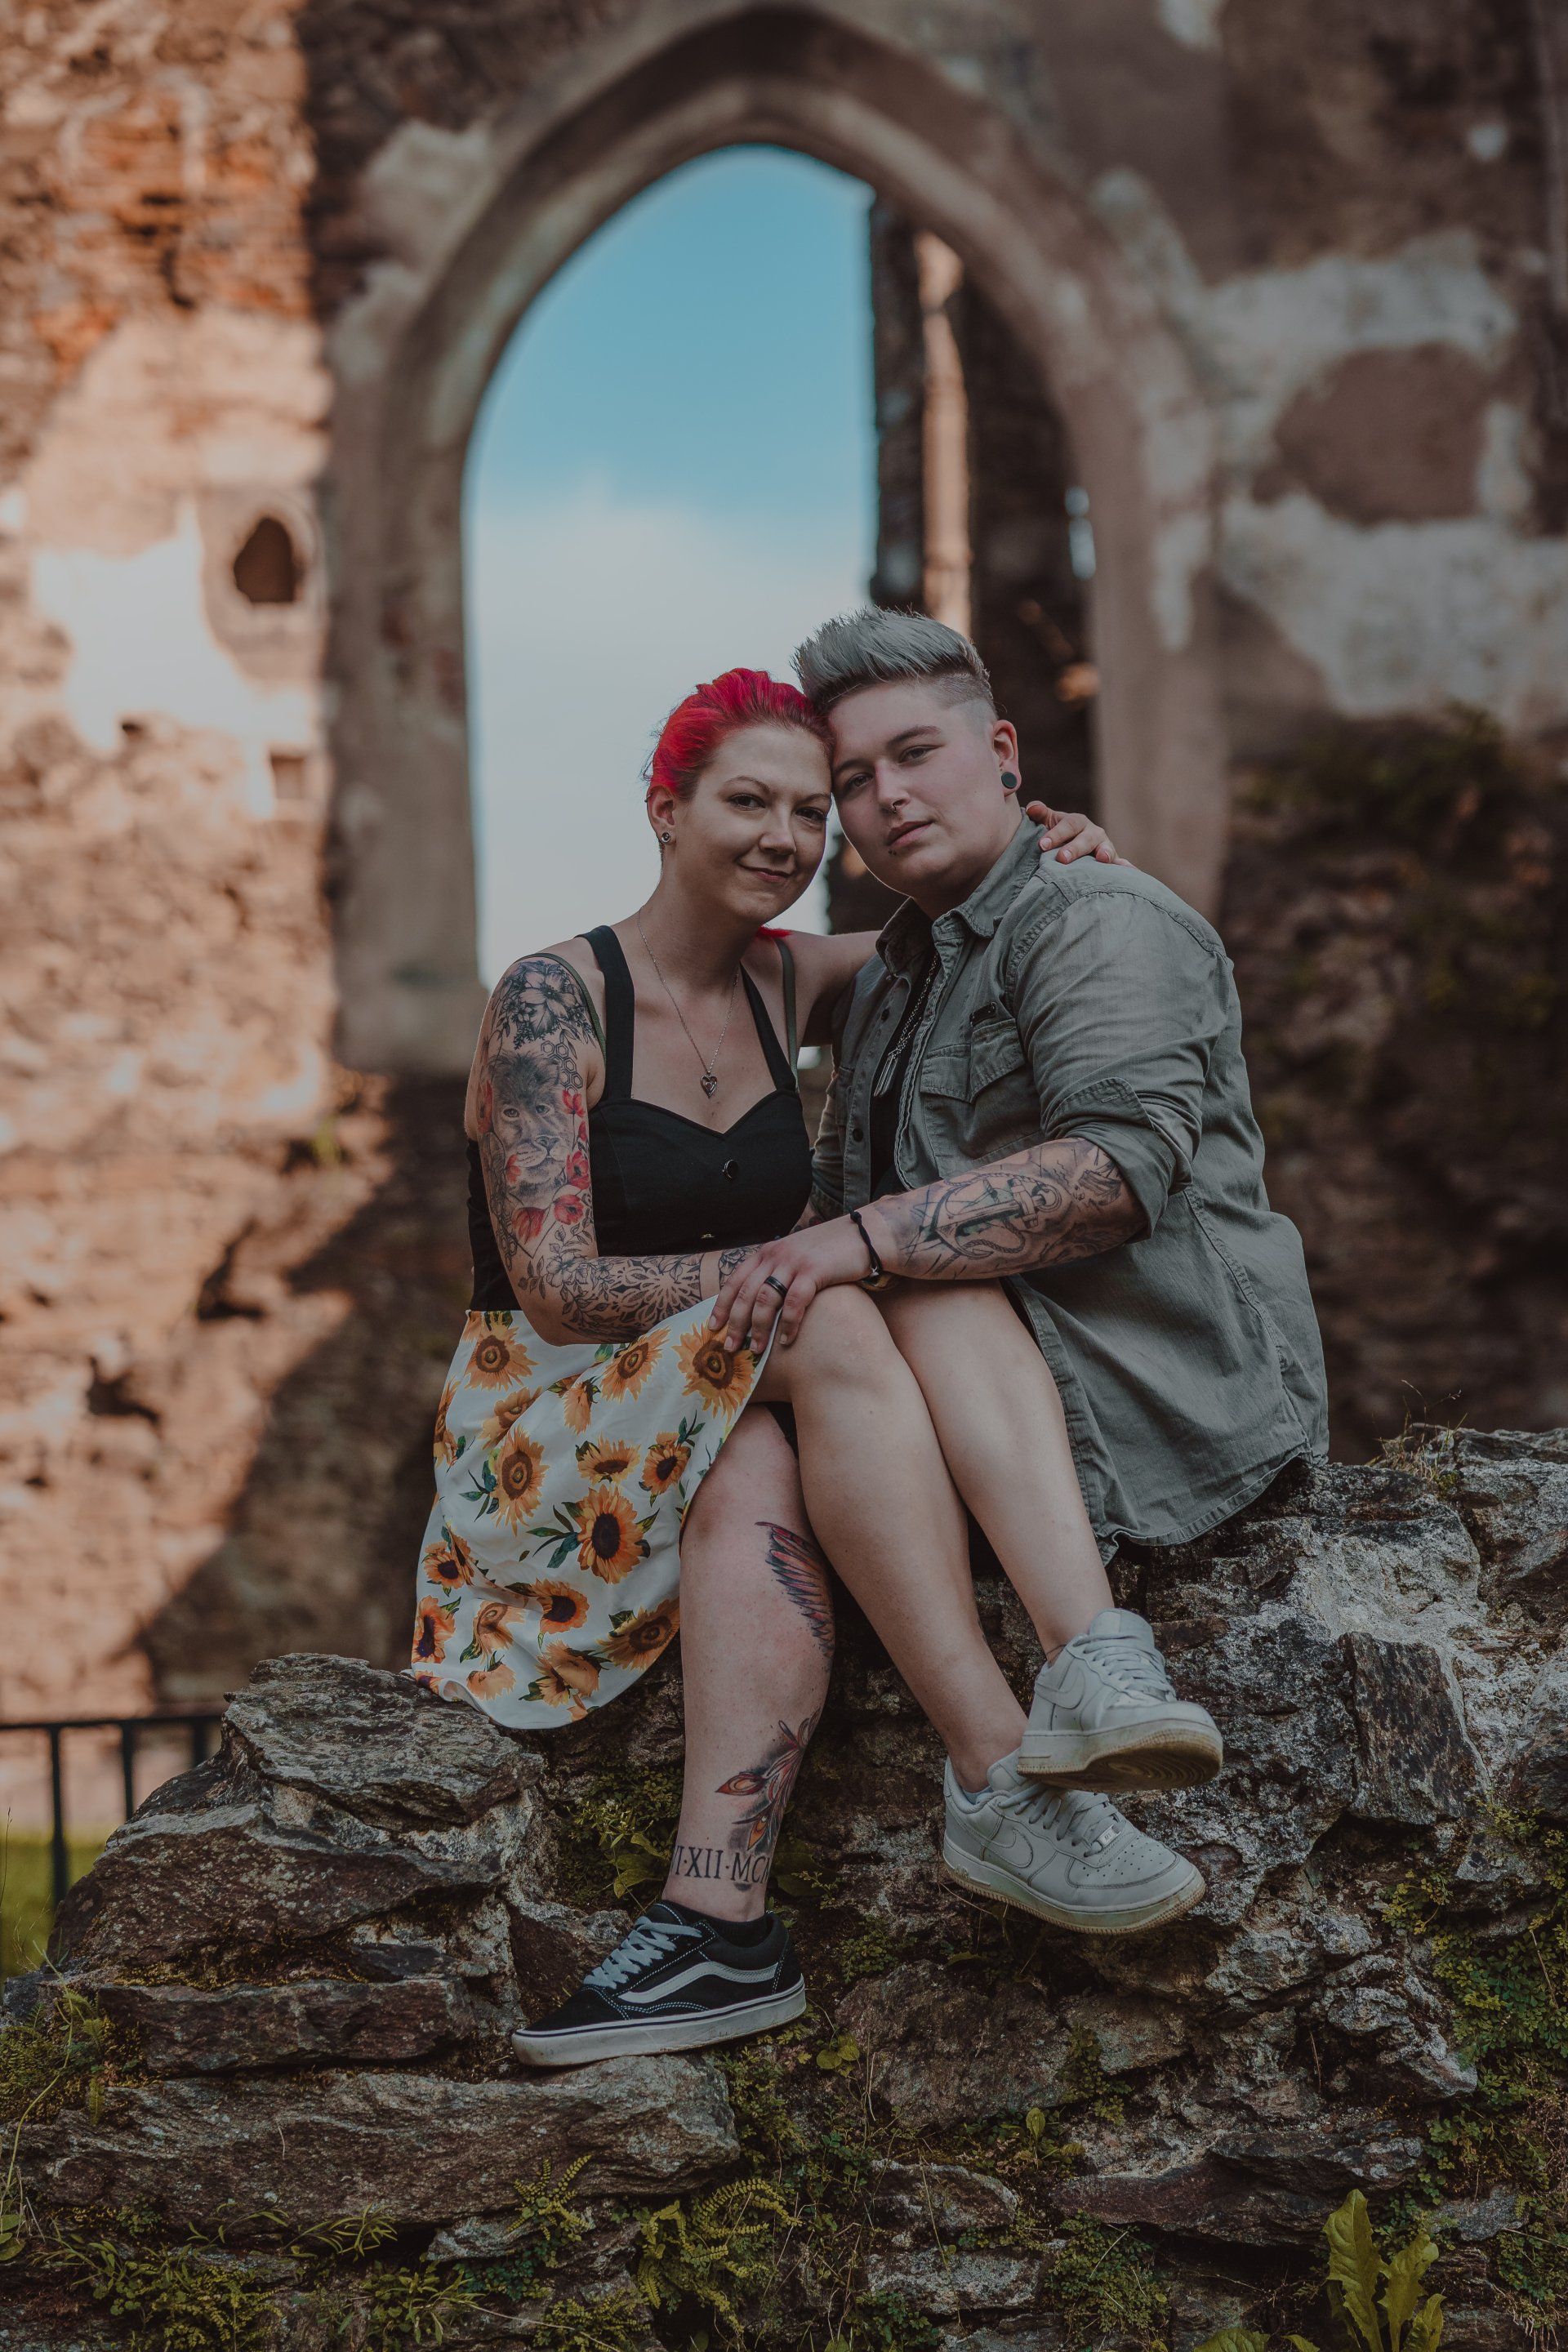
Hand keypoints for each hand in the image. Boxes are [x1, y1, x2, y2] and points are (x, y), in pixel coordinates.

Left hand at [710, 1215, 874, 1351]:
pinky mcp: (814, 1270)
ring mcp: (794, 1262)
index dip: (721, 1306)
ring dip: (759, 1328)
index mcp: (767, 1252)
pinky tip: (786, 1340)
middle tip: (730, 1348)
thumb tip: (761, 1303)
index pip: (735, 1281)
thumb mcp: (796, 1257)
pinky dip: (788, 1324)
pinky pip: (795, 1302)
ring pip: (766, 1300)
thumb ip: (777, 1273)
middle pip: (745, 1294)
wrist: (865, 1235)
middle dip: (735, 1324)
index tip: (713, 1328)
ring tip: (757, 1350)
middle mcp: (775, 1255)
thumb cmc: (830, 1252)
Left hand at [1028, 801, 1129, 865]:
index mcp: (1077, 822)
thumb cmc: (1055, 837)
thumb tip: (1032, 809)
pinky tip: (1130, 872)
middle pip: (1086, 839)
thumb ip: (1040, 815)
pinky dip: (1125, 867)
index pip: (1068, 825)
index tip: (1041, 845)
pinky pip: (1120, 864)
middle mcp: (1093, 833)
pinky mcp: (1111, 862)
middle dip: (1074, 848)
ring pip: (1106, 849)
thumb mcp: (1046, 824)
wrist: (1070, 849)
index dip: (1055, 834)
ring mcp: (1104, 847)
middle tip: (1062, 858)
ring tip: (1102, 859)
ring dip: (1105, 853)